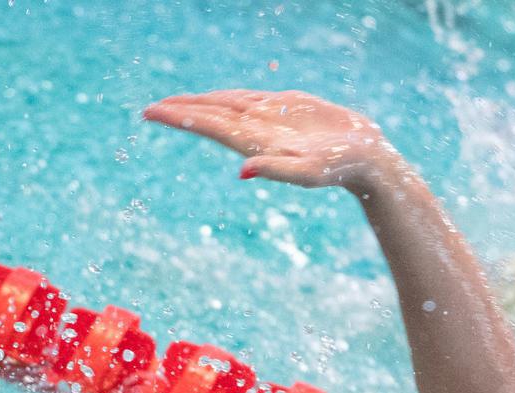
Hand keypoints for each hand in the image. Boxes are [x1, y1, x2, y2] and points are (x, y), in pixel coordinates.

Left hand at [143, 89, 392, 190]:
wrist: (365, 160)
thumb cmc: (338, 168)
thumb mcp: (307, 172)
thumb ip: (274, 169)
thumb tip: (242, 172)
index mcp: (254, 143)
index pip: (209, 124)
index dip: (180, 117)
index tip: (150, 113)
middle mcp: (257, 131)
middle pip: (211, 115)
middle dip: (182, 111)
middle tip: (150, 111)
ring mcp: (270, 120)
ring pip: (227, 107)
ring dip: (201, 104)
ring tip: (175, 105)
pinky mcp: (287, 110)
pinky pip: (249, 100)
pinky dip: (229, 98)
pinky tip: (218, 99)